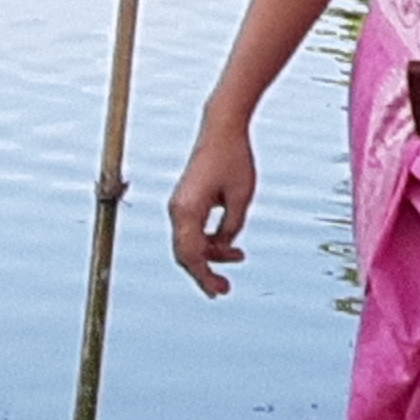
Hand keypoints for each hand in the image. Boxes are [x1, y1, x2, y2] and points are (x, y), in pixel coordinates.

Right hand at [168, 114, 258, 296]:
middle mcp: (177, 210)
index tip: (219, 291)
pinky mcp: (186, 200)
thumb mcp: (241, 198)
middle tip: (224, 289)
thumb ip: (231, 227)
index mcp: (187, 210)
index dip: (204, 276)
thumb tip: (224, 245)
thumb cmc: (234, 158)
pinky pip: (193, 230)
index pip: (191, 255)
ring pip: (189, 242)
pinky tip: (229, 243)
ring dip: (212, 253)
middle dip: (205, 272)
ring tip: (239, 257)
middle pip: (186, 253)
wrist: (222, 128)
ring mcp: (179, 205)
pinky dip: (208, 239)